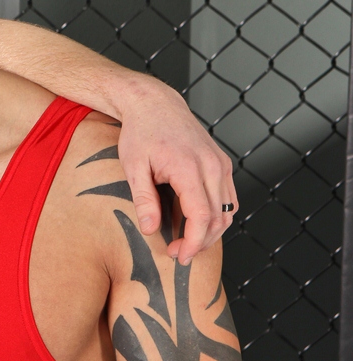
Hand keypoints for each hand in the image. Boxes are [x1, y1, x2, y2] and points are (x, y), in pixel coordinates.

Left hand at [117, 81, 236, 264]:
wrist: (155, 105)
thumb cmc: (141, 133)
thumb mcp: (133, 167)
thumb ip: (143, 199)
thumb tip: (150, 229)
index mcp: (189, 167)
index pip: (202, 216)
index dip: (192, 241)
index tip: (178, 255)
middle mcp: (212, 166)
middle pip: (219, 218)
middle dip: (200, 242)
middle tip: (178, 255)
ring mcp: (220, 164)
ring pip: (228, 211)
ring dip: (212, 233)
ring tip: (187, 243)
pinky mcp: (222, 164)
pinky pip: (228, 198)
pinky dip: (218, 216)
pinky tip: (197, 225)